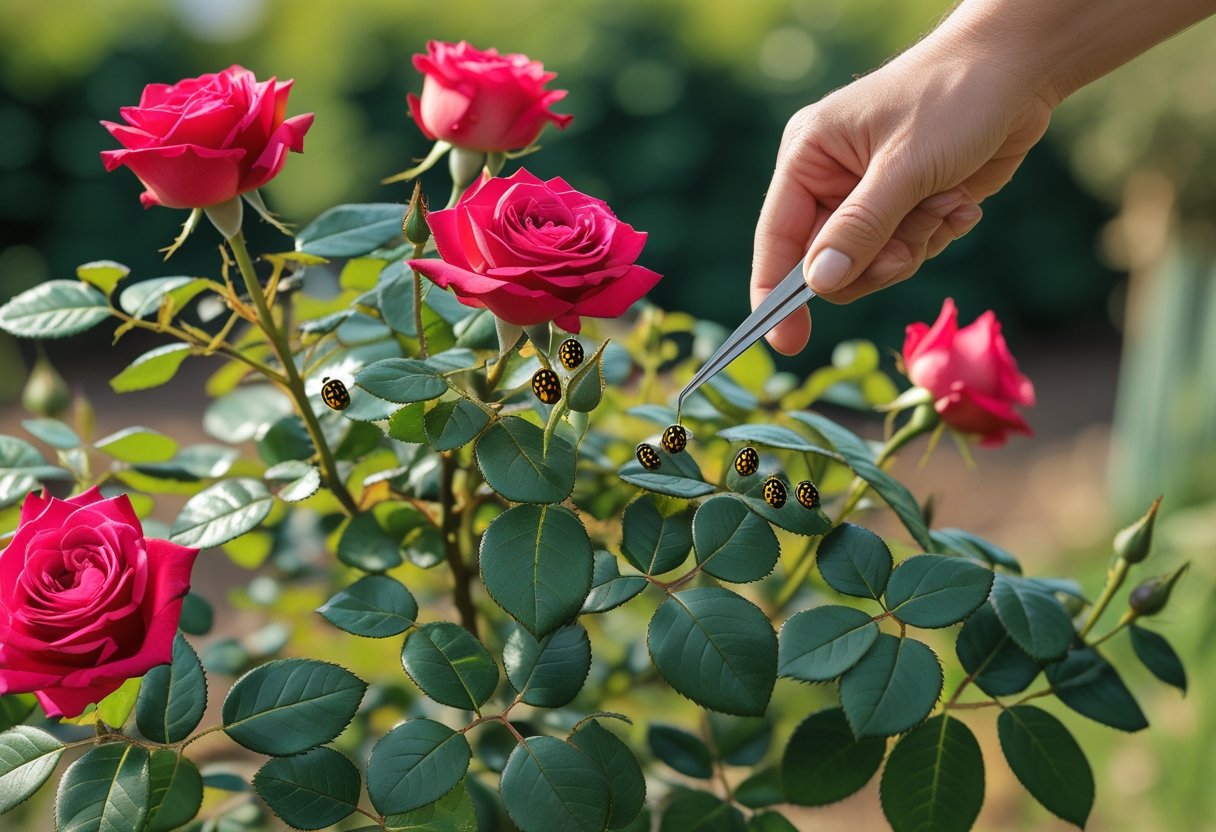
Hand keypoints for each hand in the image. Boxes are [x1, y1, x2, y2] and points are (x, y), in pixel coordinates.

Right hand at [751, 37, 1053, 353]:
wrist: (1019, 71)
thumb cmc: (953, 99)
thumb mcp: (903, 167)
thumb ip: (860, 228)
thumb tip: (819, 285)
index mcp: (809, 158)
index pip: (778, 238)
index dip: (777, 294)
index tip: (787, 342)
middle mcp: (830, 180)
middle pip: (830, 264)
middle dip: (876, 260)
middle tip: (910, 245)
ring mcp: (869, 197)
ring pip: (872, 265)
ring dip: (915, 244)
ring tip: (945, 204)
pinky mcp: (906, 208)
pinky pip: (908, 253)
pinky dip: (936, 235)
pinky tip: (960, 202)